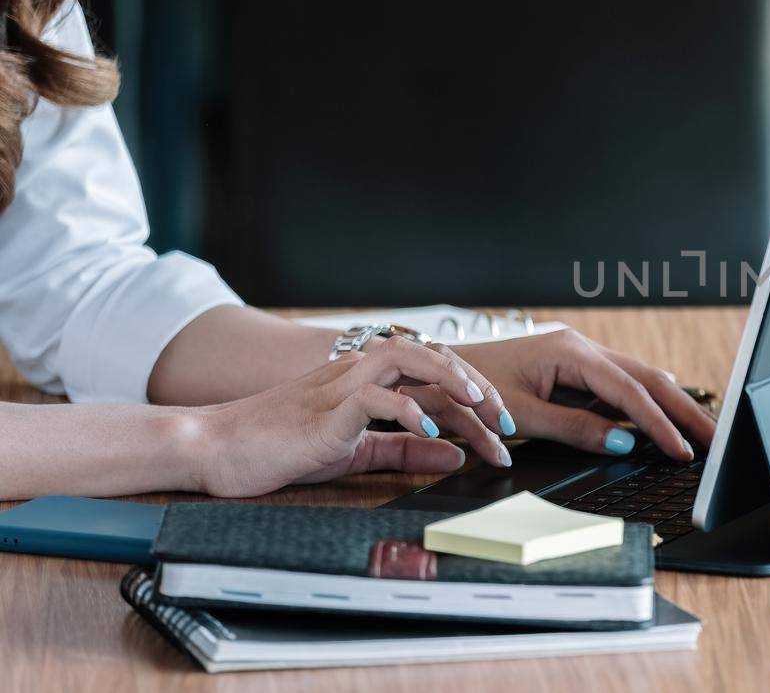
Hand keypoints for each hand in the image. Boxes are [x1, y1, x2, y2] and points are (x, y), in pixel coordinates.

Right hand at [192, 336, 511, 497]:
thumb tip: (453, 454)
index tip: (504, 428)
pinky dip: (407, 410)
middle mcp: (360, 372)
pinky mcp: (326, 409)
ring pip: (409, 361)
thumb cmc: (281, 446)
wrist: (218, 448)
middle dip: (477, 387)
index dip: (476, 398)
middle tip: (508, 421)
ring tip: (481, 407)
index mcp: (370, 380)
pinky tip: (429, 429)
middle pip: (433, 360)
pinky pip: (374, 397)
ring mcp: (342, 385)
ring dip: (451, 380)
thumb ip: (404, 448)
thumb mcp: (356, 451)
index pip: (436, 376)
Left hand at [458, 328, 716, 461]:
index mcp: (570, 351)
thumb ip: (573, 429)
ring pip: (638, 381)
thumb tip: (622, 440)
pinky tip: (666, 420)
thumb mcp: (521, 415)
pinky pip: (620, 389)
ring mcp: (581, 359)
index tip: (679, 450)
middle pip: (647, 379)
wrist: (437, 372)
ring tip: (700, 433)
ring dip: (669, 408)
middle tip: (715, 438)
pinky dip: (645, 407)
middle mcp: (581, 349)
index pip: (628, 390)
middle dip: (682, 410)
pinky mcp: (576, 373)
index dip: (658, 423)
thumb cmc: (470, 389)